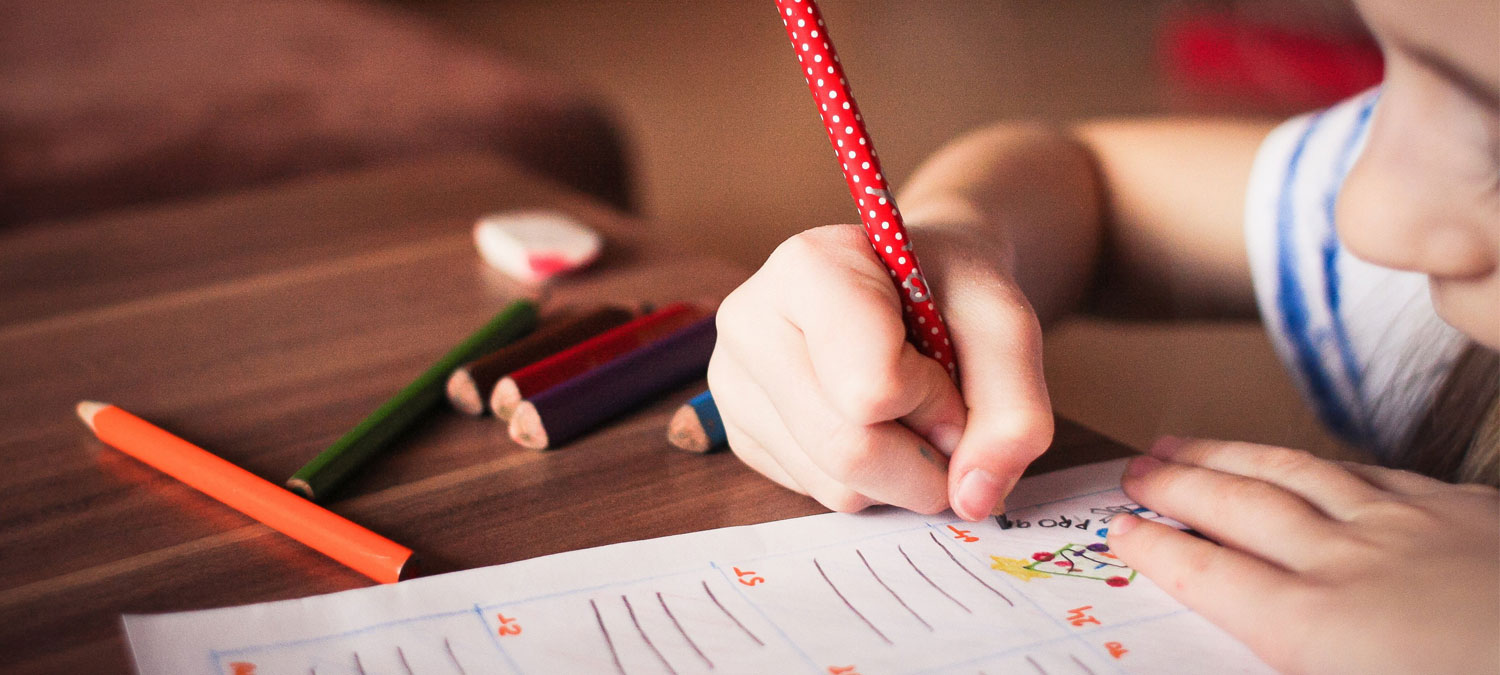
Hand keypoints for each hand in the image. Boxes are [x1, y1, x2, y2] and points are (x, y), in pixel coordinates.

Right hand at [708, 223, 1052, 518]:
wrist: (912, 284)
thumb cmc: (951, 292)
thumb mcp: (1006, 327)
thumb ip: (1014, 410)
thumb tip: (973, 499)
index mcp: (807, 267)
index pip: (872, 388)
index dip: (936, 400)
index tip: (949, 367)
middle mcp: (749, 322)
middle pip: (848, 449)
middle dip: (924, 457)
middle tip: (946, 416)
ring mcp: (733, 382)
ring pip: (835, 485)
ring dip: (901, 473)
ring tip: (906, 410)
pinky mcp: (739, 434)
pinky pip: (817, 495)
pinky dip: (869, 480)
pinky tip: (870, 424)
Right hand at [1108, 438, 1499, 674]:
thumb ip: (1295, 662)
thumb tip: (1258, 652)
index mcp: (1320, 630)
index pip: (1210, 574)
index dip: (1158, 549)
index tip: (1119, 529)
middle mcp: (1351, 563)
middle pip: (1239, 507)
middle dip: (1177, 484)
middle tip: (1134, 468)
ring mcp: (1412, 527)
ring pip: (1297, 473)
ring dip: (1231, 455)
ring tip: (1186, 441)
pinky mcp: (1470, 512)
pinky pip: (1375, 473)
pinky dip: (1324, 464)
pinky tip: (1315, 462)